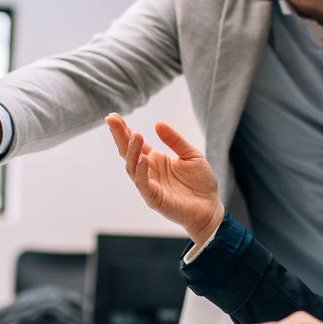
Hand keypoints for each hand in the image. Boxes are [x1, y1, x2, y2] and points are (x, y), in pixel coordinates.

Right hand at [104, 114, 222, 243]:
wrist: (211, 207)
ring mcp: (149, 185)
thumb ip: (175, 140)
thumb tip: (157, 123)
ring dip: (132, 151)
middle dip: (119, 136)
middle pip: (128, 152)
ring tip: (136, 135)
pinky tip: (142, 159)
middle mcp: (148, 171)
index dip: (124, 130)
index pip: (135, 143)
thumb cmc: (201, 182)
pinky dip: (141, 171)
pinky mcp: (153, 198)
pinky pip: (143, 184)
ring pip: (132, 167)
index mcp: (155, 159)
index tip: (113, 116)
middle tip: (111, 120)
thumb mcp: (191, 154)